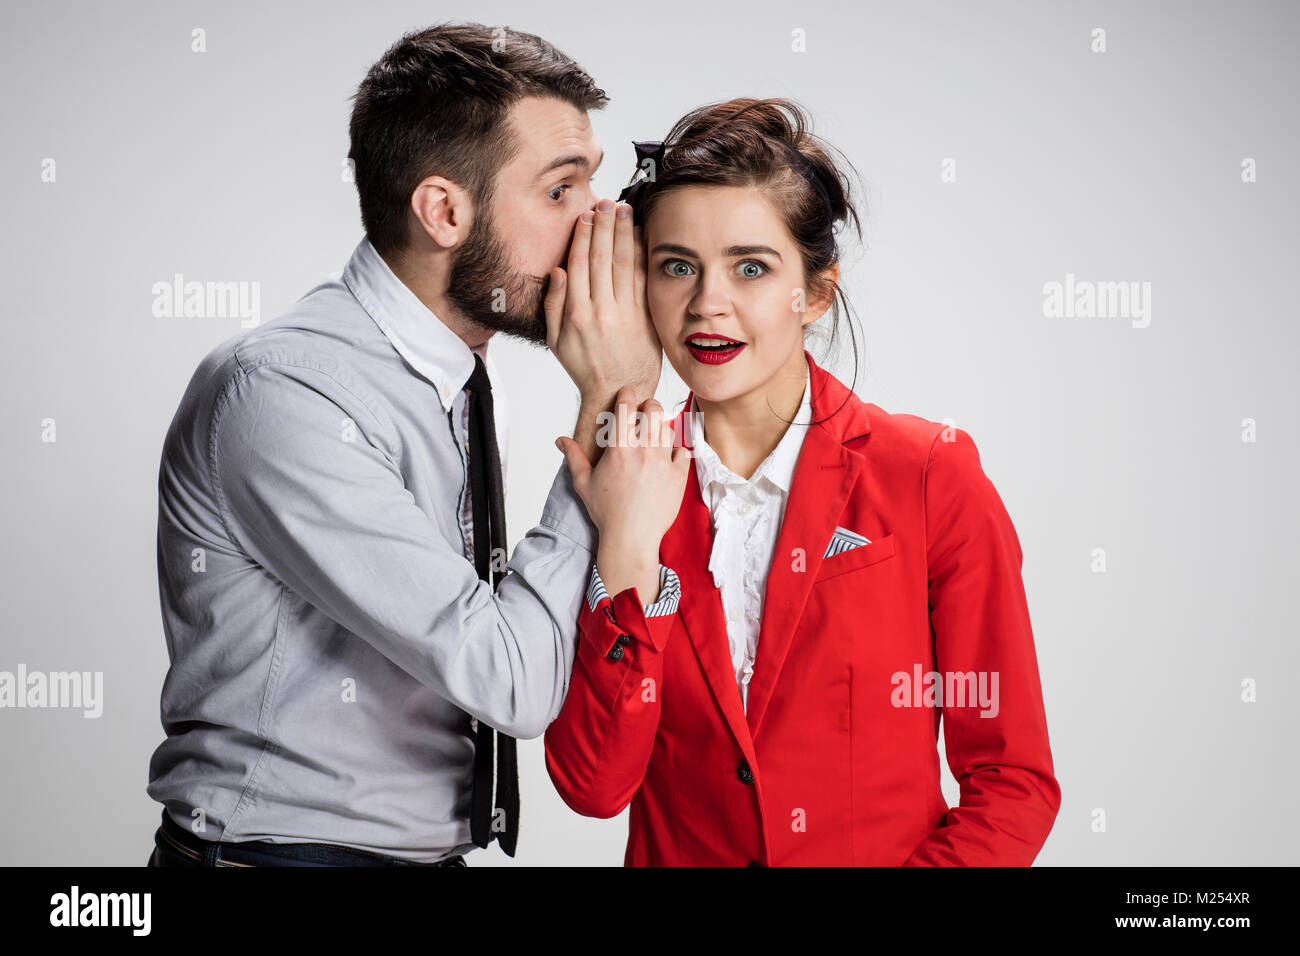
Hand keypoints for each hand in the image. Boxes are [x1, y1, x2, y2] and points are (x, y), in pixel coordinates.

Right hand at [545, 199, 662, 412]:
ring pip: (623, 263)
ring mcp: (625, 313)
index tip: (585, 216)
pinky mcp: (644, 317)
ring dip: (622, 232)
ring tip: (622, 210)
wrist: (617, 391)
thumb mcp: (555, 341)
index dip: (582, 236)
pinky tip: (639, 235)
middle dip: (603, 225)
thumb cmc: (585, 368)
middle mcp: (600, 311)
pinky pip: (642, 279)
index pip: (579, 264)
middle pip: (601, 257)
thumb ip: (553, 305)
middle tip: (604, 202)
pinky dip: (641, 254)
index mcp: (576, 314)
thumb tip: (557, 272)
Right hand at [555, 387, 690, 601]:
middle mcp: (643, 451)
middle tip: (642, 415)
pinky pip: (682, 452)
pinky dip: (675, 452)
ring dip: (660, 429)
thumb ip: (574, 457)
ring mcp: (663, 462)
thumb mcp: (584, 483)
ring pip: (668, 429)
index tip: (627, 394)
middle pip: (653, 410)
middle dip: (648, 407)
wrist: (631, 538)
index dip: (627, 395)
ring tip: (651, 441)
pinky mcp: (678, 476)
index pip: (626, 407)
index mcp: (619, 449)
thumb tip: (561, 440)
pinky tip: (665, 460)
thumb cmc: (607, 512)